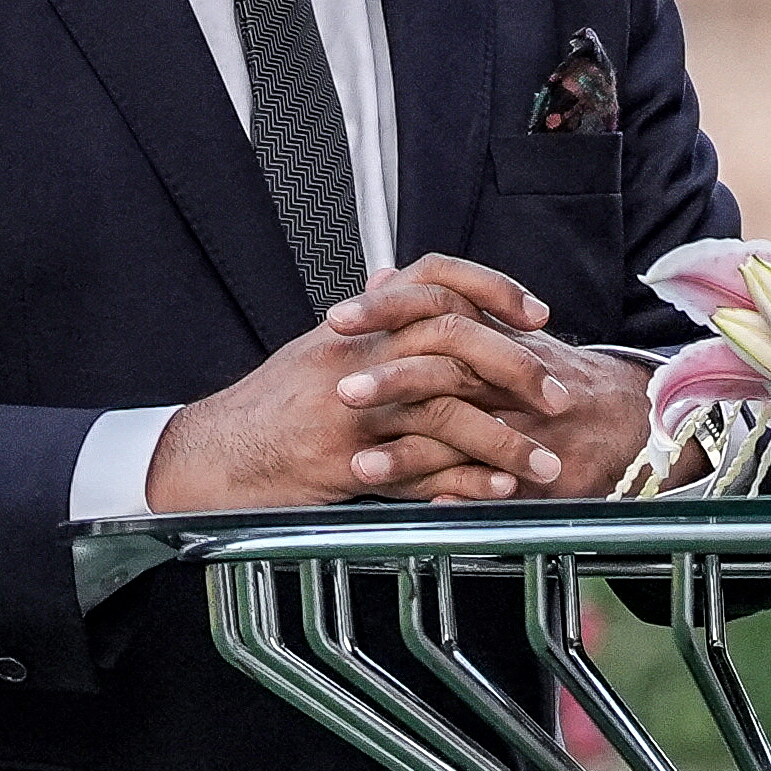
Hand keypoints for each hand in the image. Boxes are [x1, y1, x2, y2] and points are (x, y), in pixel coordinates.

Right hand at [145, 256, 626, 509]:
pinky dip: (464, 482)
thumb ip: (367, 321)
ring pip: (445, 411)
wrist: (212, 457)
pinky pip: (418, 470)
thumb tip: (394, 278)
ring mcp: (350, 410)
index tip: (538, 314)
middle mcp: (357, 356)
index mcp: (358, 325)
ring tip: (548, 464)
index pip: (434, 278)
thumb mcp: (316, 349)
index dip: (492, 287)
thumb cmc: (269, 405)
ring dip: (505, 441)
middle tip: (559, 396)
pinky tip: (500, 492)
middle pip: (453, 340)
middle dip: (517, 368)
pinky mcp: (343, 463)